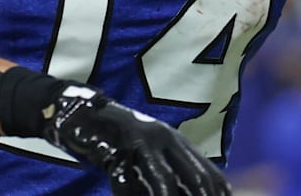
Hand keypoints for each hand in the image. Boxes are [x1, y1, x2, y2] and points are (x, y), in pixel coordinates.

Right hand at [43, 84, 229, 195]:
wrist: (83, 114)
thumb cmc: (119, 139)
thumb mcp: (151, 149)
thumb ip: (171, 167)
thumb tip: (197, 190)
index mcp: (175, 140)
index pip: (207, 172)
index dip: (218, 193)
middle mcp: (163, 139)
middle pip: (192, 178)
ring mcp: (140, 144)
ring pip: (164, 183)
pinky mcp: (114, 151)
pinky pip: (127, 184)